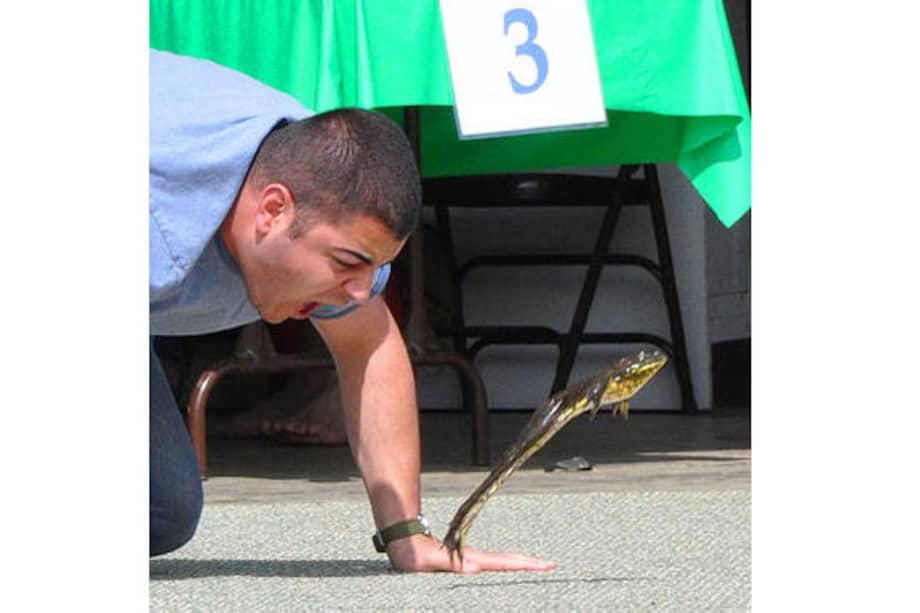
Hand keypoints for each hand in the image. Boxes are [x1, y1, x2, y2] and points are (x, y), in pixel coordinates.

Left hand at [385, 534, 556, 573]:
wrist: (405, 544)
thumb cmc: (413, 555)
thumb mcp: (428, 561)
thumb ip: (449, 563)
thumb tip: (474, 568)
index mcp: (470, 559)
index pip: (503, 562)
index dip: (524, 564)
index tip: (545, 564)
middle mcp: (474, 559)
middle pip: (507, 560)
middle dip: (530, 563)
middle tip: (552, 565)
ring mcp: (470, 560)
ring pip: (501, 563)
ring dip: (520, 564)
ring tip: (539, 567)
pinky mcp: (465, 563)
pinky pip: (491, 566)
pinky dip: (506, 567)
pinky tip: (511, 571)